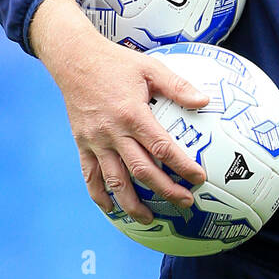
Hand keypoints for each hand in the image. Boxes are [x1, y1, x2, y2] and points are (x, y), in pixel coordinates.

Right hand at [29, 0, 208, 220]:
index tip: (198, 179)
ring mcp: (96, 141)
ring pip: (115, 180)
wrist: (74, 60)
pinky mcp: (82, 144)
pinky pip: (89, 175)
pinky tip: (111, 209)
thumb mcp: (150, 68)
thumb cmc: (115, 63)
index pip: (162, 148)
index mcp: (133, 114)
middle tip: (185, 203)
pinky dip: (99, 195)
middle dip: (166, 191)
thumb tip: (204, 101)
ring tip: (149, 219)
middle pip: (142, 171)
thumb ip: (178, 87)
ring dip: (132, 203)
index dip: (182, 166)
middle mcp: (114, 133)